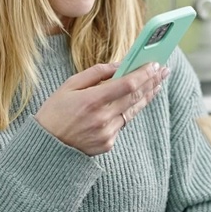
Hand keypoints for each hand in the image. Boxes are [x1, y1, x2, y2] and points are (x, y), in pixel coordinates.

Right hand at [34, 62, 169, 155]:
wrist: (46, 147)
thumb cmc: (55, 112)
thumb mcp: (69, 86)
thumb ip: (96, 73)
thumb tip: (119, 65)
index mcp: (91, 100)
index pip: (127, 84)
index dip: (144, 74)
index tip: (156, 64)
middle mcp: (102, 118)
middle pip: (135, 97)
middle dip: (152, 82)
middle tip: (164, 71)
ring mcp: (106, 133)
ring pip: (133, 111)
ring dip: (147, 96)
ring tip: (158, 84)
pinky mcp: (108, 144)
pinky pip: (122, 124)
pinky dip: (127, 111)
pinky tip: (135, 101)